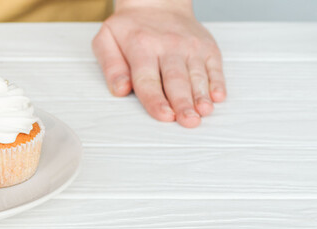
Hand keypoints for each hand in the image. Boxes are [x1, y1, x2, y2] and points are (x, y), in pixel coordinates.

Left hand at [92, 0, 225, 127]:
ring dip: (201, 96)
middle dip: (183, 103)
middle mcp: (169, 46)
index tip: (164, 116)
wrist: (157, 2)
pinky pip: (215, 67)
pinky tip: (218, 97)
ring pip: (198, 75)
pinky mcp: (207, 47)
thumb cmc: (130, 27)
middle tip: (188, 121)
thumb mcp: (106, 39)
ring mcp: (191, 46)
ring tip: (203, 112)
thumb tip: (120, 89)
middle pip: (176, 80)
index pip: (148, 79)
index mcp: (141, 46)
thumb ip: (111, 66)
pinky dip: (217, 82)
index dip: (156, 100)